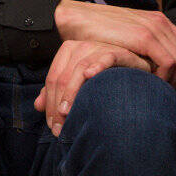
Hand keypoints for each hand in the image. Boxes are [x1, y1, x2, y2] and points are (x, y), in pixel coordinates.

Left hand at [33, 39, 150, 134]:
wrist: (136, 77)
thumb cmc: (105, 83)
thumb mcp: (78, 87)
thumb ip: (57, 94)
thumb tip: (38, 105)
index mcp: (68, 52)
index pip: (52, 79)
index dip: (50, 104)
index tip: (53, 126)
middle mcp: (81, 47)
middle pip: (62, 77)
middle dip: (58, 105)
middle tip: (61, 128)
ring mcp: (100, 48)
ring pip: (78, 70)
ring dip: (72, 93)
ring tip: (68, 113)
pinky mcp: (119, 52)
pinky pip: (106, 58)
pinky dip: (97, 66)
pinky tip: (90, 76)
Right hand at [53, 1, 175, 85]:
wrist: (75, 19)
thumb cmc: (94, 33)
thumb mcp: (125, 37)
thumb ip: (140, 47)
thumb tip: (151, 67)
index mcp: (158, 21)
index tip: (167, 83)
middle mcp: (160, 22)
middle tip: (162, 92)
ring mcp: (153, 27)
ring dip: (172, 79)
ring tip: (155, 90)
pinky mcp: (144, 37)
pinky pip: (168, 62)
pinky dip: (163, 77)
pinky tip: (148, 84)